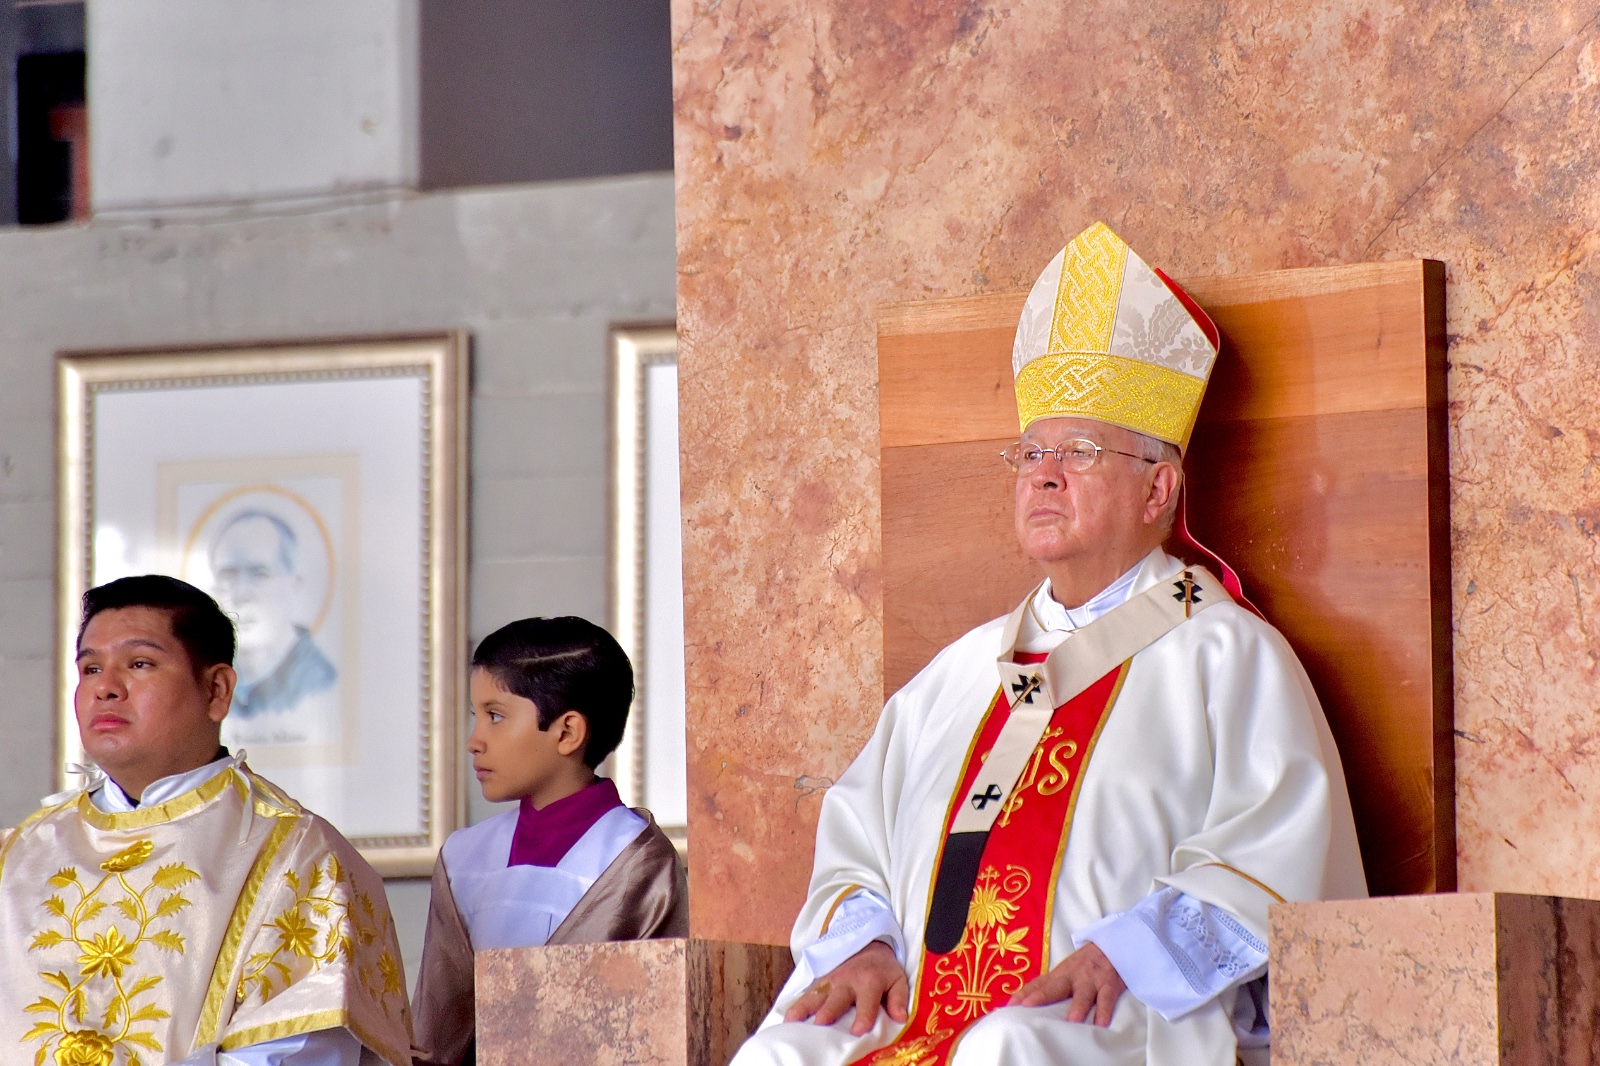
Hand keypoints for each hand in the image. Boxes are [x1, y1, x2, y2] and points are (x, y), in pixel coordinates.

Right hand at [783, 940, 909, 1035]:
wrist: (868, 942)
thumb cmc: (883, 969)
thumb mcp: (898, 979)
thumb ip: (899, 998)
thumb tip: (900, 1017)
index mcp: (870, 981)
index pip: (867, 1001)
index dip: (863, 1015)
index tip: (858, 1030)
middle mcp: (848, 981)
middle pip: (837, 998)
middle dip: (828, 1010)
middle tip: (821, 1023)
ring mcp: (831, 981)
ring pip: (816, 995)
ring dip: (804, 1007)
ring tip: (792, 1021)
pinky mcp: (820, 981)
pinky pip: (807, 993)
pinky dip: (796, 1004)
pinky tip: (787, 1017)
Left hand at [1006, 942, 1125, 1025]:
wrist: (1114, 944)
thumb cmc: (1086, 964)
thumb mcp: (1066, 972)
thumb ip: (1050, 985)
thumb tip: (1026, 1001)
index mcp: (1060, 974)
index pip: (1038, 984)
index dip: (1023, 993)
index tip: (1009, 1005)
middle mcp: (1072, 976)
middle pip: (1054, 986)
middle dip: (1041, 996)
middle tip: (1027, 1006)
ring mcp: (1091, 980)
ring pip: (1083, 994)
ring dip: (1077, 1007)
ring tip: (1071, 1021)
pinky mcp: (1109, 984)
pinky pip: (1106, 998)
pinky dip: (1103, 1010)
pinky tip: (1101, 1023)